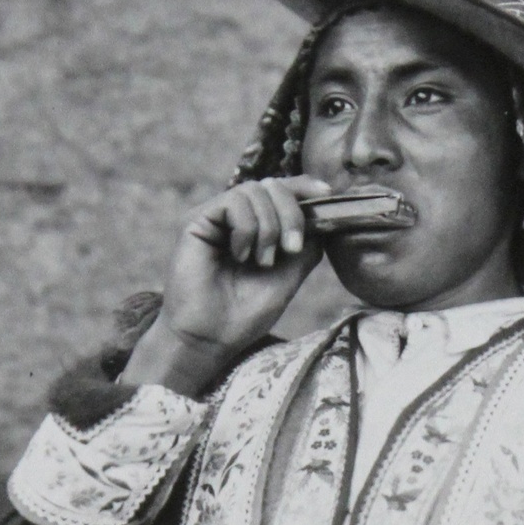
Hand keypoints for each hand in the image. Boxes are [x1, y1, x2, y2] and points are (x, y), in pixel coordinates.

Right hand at [120, 175, 330, 393]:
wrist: (211, 338)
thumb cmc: (245, 314)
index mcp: (257, 228)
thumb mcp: (289, 276)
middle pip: (272, 186)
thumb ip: (306, 245)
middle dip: (291, 213)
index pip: (282, 192)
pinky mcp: (196, 221)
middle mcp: (235, 218)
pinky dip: (247, 228)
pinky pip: (232, 202)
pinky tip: (241, 255)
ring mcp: (215, 218)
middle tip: (291, 249)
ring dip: (268, 227)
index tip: (328, 193)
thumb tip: (324, 216)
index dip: (304, 186)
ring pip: (254, 190)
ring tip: (261, 261)